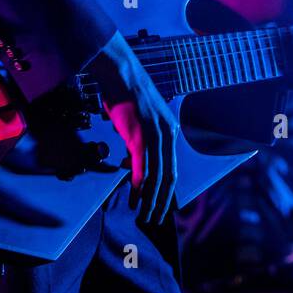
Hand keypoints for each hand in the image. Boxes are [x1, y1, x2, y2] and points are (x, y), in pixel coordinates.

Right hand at [85, 30, 177, 223]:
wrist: (120, 73)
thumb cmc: (126, 95)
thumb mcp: (139, 122)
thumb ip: (139, 142)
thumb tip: (132, 162)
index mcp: (170, 130)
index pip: (172, 168)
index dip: (168, 190)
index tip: (163, 206)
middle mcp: (168, 134)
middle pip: (169, 176)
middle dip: (162, 200)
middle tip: (156, 218)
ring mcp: (155, 135)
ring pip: (157, 175)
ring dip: (151, 198)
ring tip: (145, 214)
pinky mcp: (140, 136)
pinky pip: (142, 167)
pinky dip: (139, 185)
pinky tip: (136, 198)